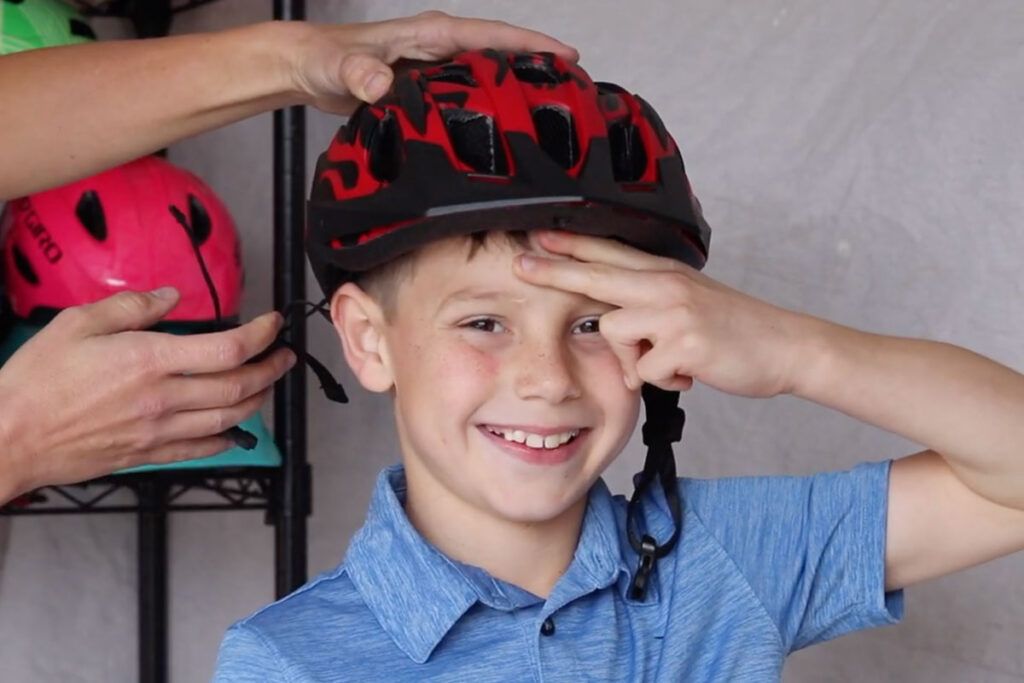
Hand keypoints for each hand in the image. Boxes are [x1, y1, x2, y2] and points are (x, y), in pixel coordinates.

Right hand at [0, 288, 294, 500]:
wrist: (8, 437)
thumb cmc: (35, 380)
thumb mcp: (77, 324)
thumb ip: (131, 308)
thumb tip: (171, 297)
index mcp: (149, 360)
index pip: (228, 349)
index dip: (261, 335)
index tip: (274, 324)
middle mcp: (163, 399)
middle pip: (240, 386)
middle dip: (272, 368)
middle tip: (284, 355)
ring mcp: (158, 431)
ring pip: (230, 419)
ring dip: (259, 400)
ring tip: (268, 384)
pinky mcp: (148, 455)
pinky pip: (202, 449)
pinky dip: (229, 438)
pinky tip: (237, 428)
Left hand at [289, 11, 578, 112]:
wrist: (307, 67)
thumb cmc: (324, 61)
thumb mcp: (341, 67)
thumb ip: (359, 73)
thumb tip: (379, 82)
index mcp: (431, 35)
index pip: (491, 36)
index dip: (531, 45)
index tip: (566, 57)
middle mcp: (440, 48)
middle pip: (501, 54)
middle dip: (538, 68)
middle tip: (574, 94)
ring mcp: (436, 68)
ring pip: (487, 76)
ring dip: (517, 90)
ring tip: (552, 114)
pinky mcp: (429, 88)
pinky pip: (469, 95)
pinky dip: (489, 107)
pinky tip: (503, 131)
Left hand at [513, 231, 813, 396]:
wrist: (786, 347)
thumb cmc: (736, 330)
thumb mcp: (691, 303)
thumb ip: (652, 305)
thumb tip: (613, 323)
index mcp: (666, 274)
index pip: (610, 253)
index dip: (571, 244)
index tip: (537, 236)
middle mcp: (666, 285)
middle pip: (596, 274)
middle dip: (554, 271)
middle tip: (519, 265)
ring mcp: (675, 311)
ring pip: (614, 332)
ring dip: (632, 360)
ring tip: (670, 362)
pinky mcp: (684, 342)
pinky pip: (643, 371)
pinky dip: (663, 380)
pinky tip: (690, 372)